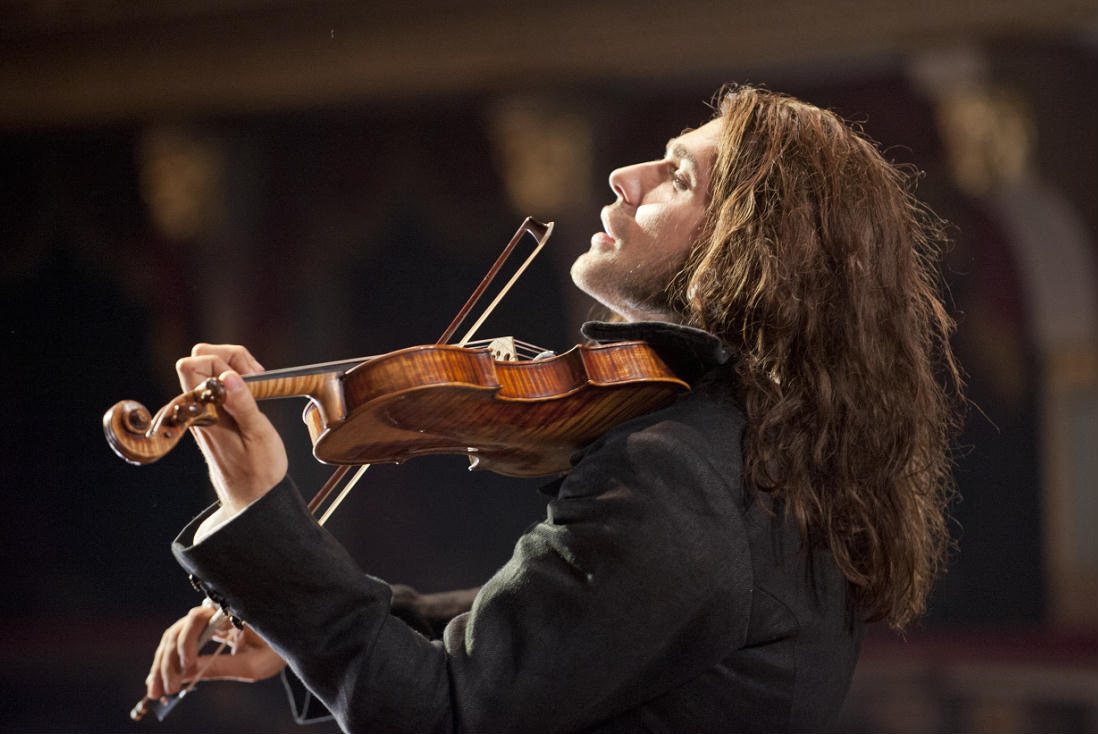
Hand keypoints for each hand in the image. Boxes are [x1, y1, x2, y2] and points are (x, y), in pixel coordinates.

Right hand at [146, 604, 287, 700]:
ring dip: (161, 666)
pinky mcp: (203, 633)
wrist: (291, 640)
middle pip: (179, 630)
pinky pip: (178, 646)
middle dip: (168, 661)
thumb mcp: (255, 664)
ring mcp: (206, 622)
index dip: (187, 642)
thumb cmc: (278, 649)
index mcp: (231, 610)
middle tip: (166, 690)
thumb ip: (222, 667)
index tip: (188, 667)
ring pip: (173, 639)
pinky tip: (157, 684)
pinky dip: (166, 665)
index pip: (197, 617)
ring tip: (157, 692)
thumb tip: (188, 674)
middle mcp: (214, 611)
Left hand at [175, 343, 287, 517]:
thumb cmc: (258, 471)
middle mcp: (198, 409)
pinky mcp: (212, 416)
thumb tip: (228, 377)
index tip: (249, 378)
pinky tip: (252, 395)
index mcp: (205, 412)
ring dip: (233, 369)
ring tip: (257, 385)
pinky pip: (215, 386)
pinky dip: (235, 382)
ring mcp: (203, 411)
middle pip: (197, 359)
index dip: (223, 361)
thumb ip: (243, 404)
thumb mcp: (258, 435)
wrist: (251, 498)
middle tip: (255, 377)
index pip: (193, 364)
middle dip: (228, 358)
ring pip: (206, 371)